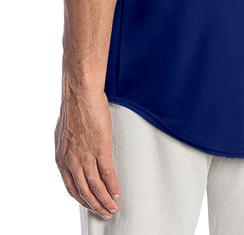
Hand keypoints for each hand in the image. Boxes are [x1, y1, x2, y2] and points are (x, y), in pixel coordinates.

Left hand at [55, 83, 119, 219]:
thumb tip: (77, 155)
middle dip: (95, 205)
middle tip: (105, 213)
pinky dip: (113, 186)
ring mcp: (86, 156)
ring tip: (113, 208)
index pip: (72, 188)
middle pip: (84, 192)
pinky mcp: (100, 148)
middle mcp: (71, 162)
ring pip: (95, 187)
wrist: (80, 95)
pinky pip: (107, 173)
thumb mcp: (65, 135)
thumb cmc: (75, 108)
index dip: (83, 199)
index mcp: (62, 159)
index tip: (92, 205)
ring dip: (105, 200)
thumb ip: (70, 149)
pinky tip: (117, 193)